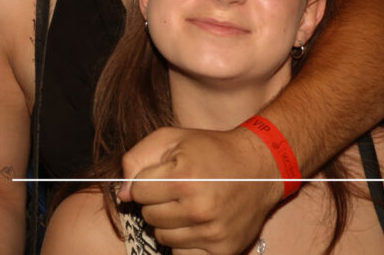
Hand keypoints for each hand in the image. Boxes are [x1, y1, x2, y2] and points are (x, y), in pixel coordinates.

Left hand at [120, 126, 281, 254]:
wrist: (260, 167)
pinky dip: (183, 242)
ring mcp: (212, 232)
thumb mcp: (170, 139)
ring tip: (187, 205)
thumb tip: (124, 196)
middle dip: (155, 203)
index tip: (161, 176)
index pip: (138, 192)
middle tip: (176, 190)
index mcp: (184, 177)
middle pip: (148, 216)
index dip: (145, 182)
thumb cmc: (210, 150)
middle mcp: (199, 208)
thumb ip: (136, 160)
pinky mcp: (224, 250)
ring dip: (168, 223)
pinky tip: (194, 225)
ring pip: (162, 237)